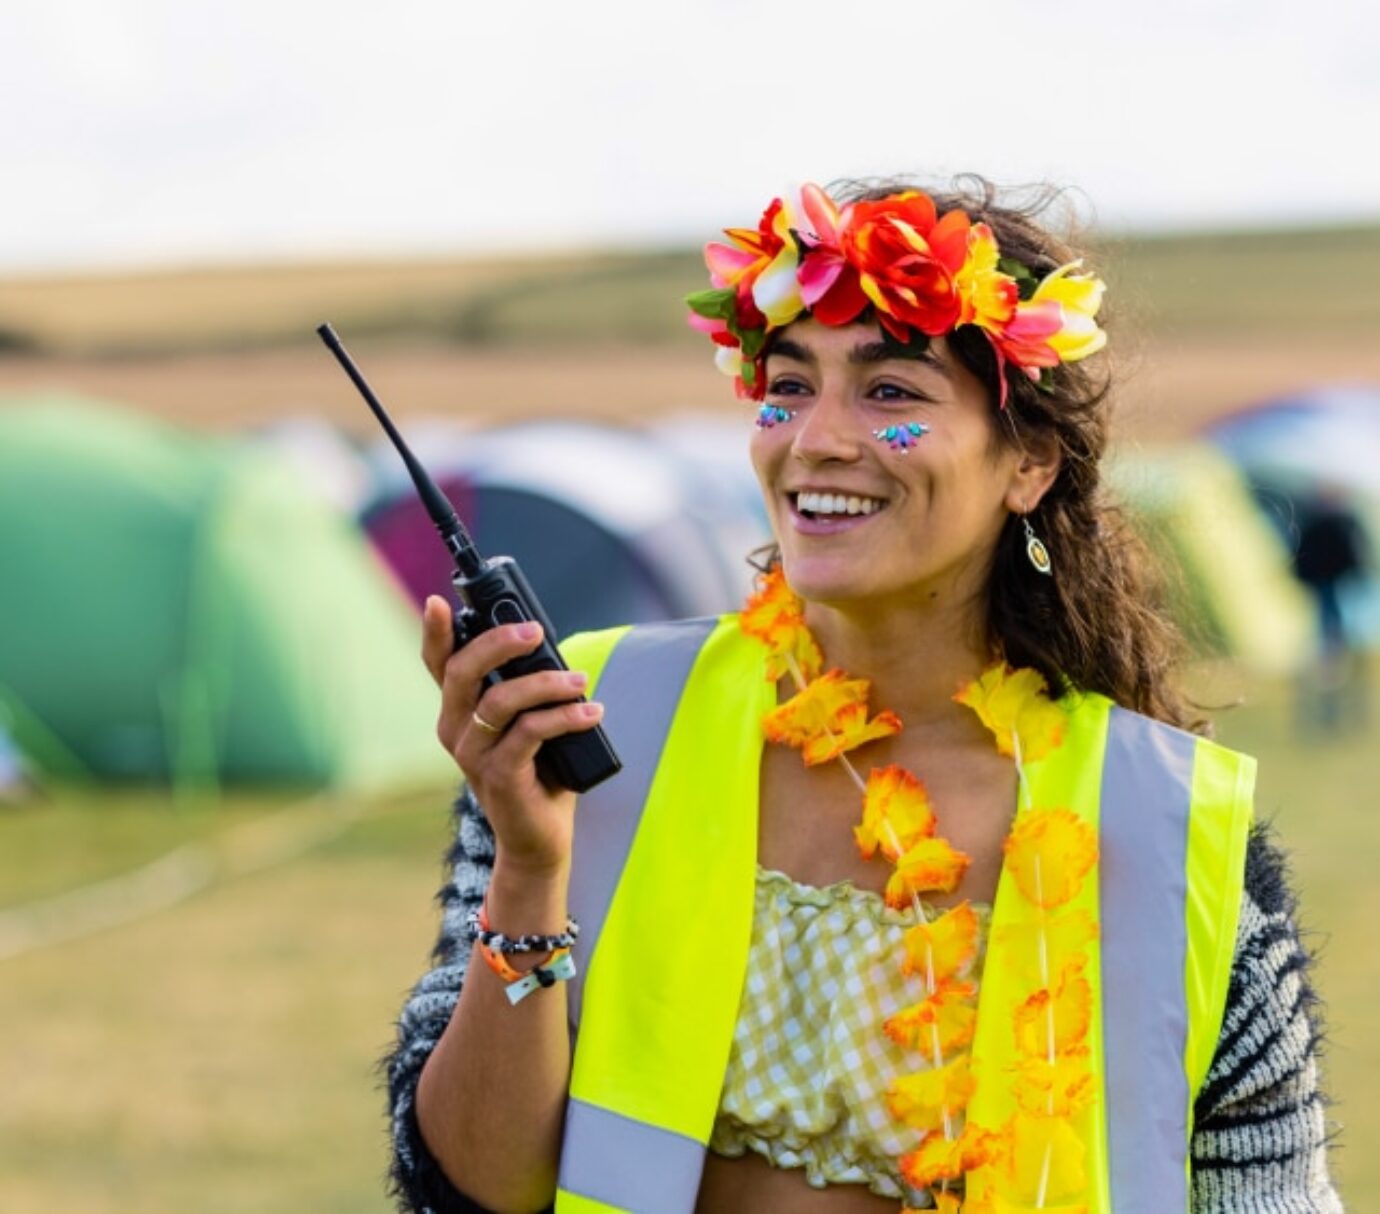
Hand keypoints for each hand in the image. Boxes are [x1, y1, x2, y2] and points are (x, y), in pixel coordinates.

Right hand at [422, 596, 601, 874]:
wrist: (538, 838)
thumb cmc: (538, 772)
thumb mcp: (528, 722)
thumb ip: (528, 689)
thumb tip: (548, 648)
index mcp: (459, 712)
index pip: (439, 665)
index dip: (434, 632)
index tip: (438, 601)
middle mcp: (455, 731)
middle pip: (462, 673)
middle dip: (499, 644)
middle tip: (535, 632)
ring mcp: (473, 756)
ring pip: (500, 701)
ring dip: (546, 683)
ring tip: (581, 682)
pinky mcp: (499, 776)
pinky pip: (529, 732)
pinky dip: (565, 717)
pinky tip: (592, 713)